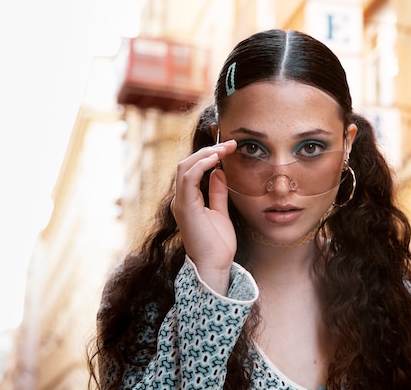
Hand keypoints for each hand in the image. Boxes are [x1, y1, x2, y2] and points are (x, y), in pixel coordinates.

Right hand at [170, 140, 236, 293]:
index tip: (229, 148)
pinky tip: (216, 160)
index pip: (193, 170)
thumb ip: (218, 192)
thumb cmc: (218, 244)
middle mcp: (181, 200)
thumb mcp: (221, 212)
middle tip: (229, 144)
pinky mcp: (186, 207)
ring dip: (206, 155)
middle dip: (208, 151)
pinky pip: (189, 178)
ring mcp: (181, 203)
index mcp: (188, 201)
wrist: (215, 265)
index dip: (209, 156)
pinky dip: (201, 165)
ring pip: (185, 167)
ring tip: (224, 149)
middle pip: (187, 164)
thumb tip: (219, 172)